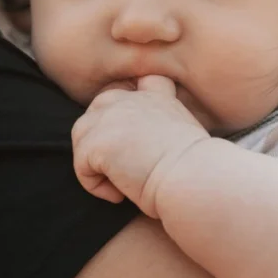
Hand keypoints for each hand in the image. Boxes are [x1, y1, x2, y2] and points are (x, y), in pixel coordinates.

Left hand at [72, 76, 209, 216]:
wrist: (193, 177)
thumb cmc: (195, 169)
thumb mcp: (183, 132)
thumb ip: (158, 124)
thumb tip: (140, 145)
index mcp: (157, 95)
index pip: (137, 82)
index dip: (127, 104)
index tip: (134, 133)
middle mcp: (131, 99)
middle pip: (98, 107)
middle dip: (101, 135)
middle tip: (120, 166)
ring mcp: (111, 116)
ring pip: (82, 137)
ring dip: (95, 163)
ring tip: (121, 183)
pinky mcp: (97, 141)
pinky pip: (82, 167)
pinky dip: (96, 186)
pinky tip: (120, 194)